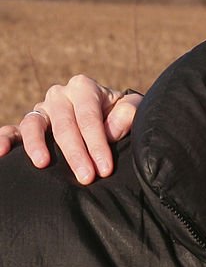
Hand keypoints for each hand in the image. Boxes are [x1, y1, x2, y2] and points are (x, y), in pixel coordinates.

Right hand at [0, 75, 142, 183]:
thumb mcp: (131, 109)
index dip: (97, 144)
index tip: (105, 168)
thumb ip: (128, 112)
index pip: (89, 118)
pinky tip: (1, 153)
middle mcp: (59, 95)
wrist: (109, 113)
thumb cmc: (121, 114)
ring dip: (37, 145)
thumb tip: (111, 129)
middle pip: (64, 125)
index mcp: (84, 88)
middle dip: (76, 153)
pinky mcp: (30, 123)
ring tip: (43, 164)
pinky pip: (12, 130)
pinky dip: (4, 139)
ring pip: (33, 124)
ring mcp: (42, 109)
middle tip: (87, 177)